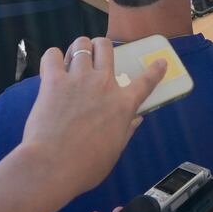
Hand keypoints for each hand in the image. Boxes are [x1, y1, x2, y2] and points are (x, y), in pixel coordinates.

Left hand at [22, 38, 164, 193]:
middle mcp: (104, 84)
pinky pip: (52, 55)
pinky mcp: (54, 80)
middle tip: (94, 56)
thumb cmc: (85, 166)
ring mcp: (78, 79)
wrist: (52, 165)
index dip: (155, 70)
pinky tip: (52, 67)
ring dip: (78, 49)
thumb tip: (137, 119)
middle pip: (106, 47)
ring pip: (81, 45)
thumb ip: (126, 131)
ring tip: (71, 58)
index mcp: (123, 104)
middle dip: (101, 47)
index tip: (160, 62)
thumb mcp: (114, 151)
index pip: (146, 81)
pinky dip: (52, 57)